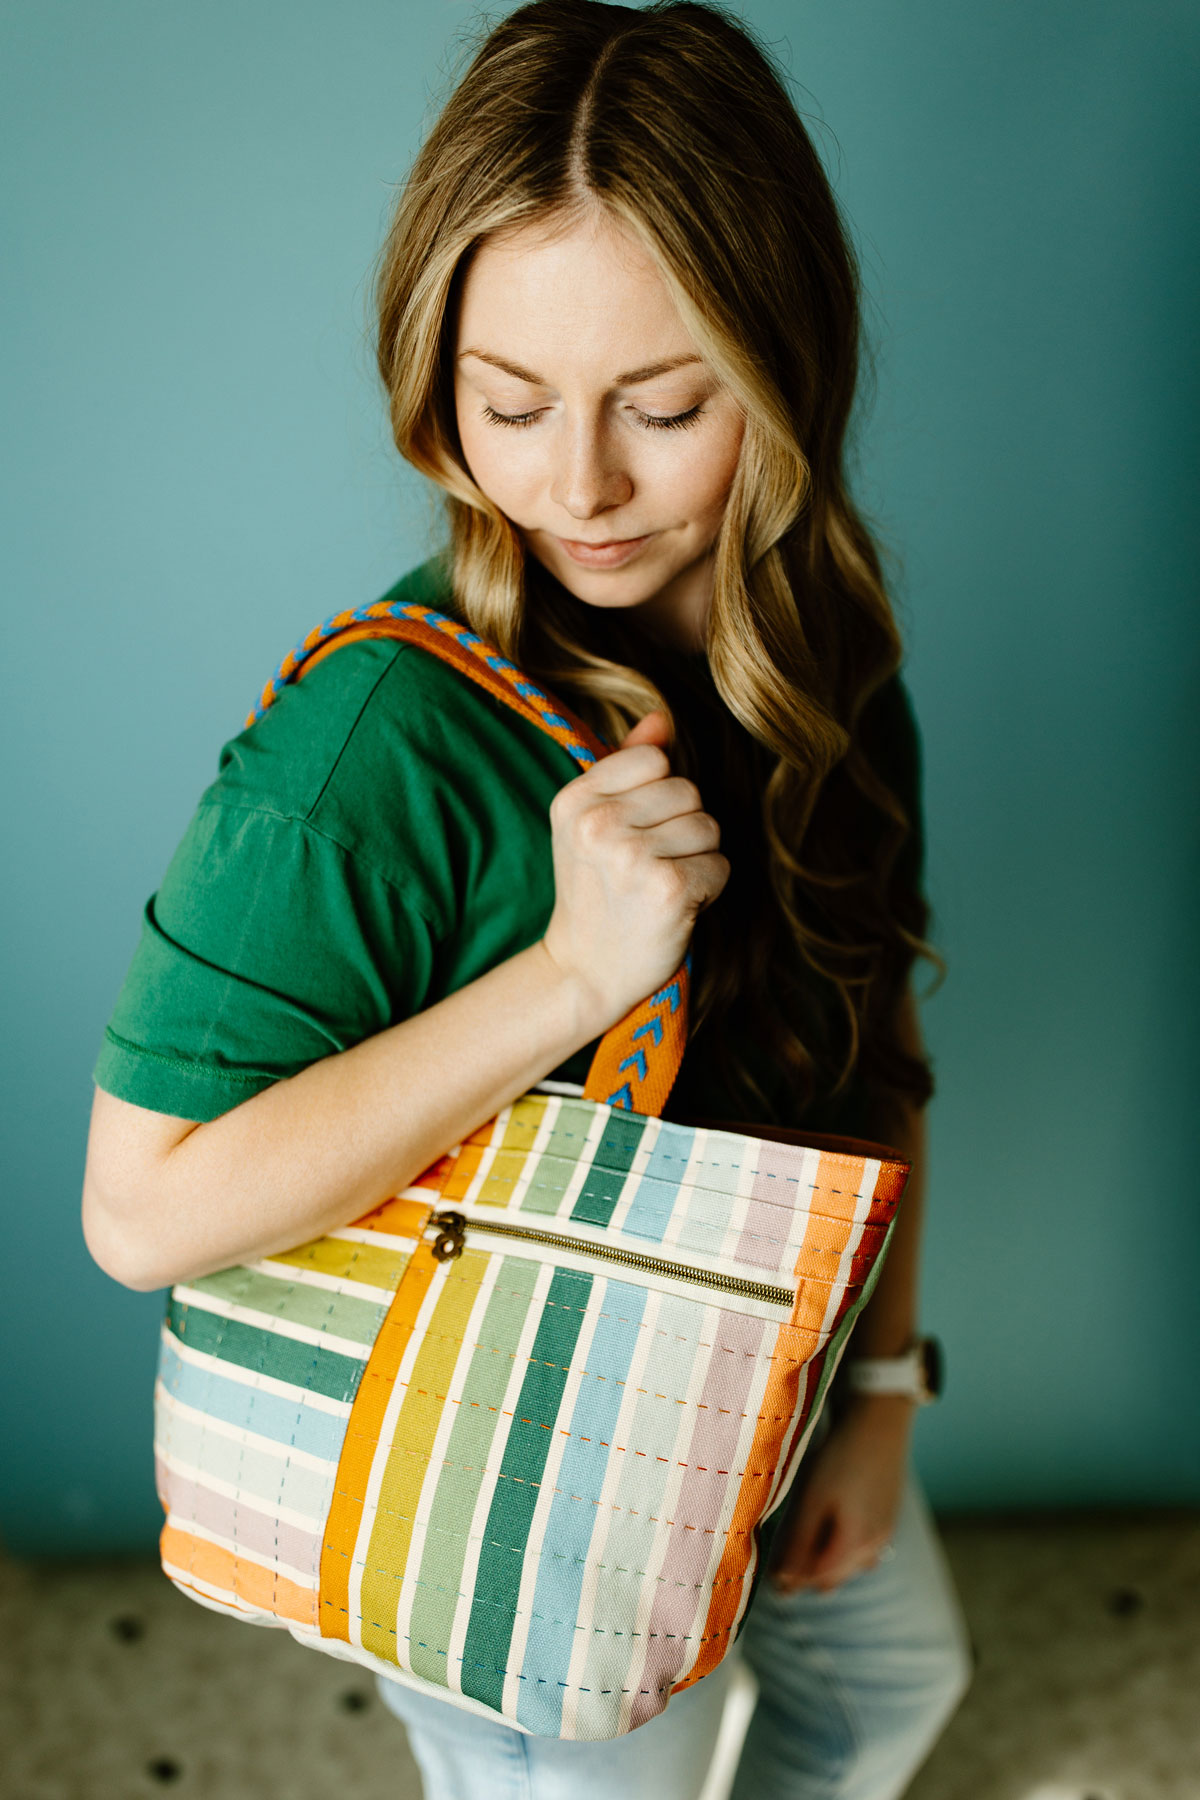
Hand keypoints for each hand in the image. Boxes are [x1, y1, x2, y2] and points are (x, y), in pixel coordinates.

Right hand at [541, 710, 729, 1029]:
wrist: (585, 970)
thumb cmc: (596, 890)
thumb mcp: (593, 822)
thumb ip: (626, 766)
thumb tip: (662, 718)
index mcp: (575, 800)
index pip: (656, 760)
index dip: (657, 797)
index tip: (631, 833)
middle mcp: (598, 824)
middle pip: (688, 791)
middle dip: (681, 828)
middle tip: (645, 868)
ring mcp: (632, 856)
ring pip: (708, 827)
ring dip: (696, 860)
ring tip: (658, 886)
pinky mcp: (669, 888)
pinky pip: (719, 865)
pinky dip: (707, 889)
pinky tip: (673, 907)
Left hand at [770, 1394, 914, 1594]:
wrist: (879, 1423)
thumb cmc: (841, 1459)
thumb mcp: (813, 1499)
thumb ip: (800, 1541)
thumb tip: (785, 1580)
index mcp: (856, 1544)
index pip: (819, 1578)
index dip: (793, 1581)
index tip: (772, 1581)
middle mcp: (876, 1545)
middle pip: (836, 1576)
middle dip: (809, 1575)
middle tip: (782, 1569)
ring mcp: (886, 1531)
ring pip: (851, 1564)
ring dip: (827, 1564)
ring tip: (804, 1552)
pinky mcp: (889, 1516)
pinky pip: (865, 1548)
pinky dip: (845, 1549)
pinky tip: (833, 1533)